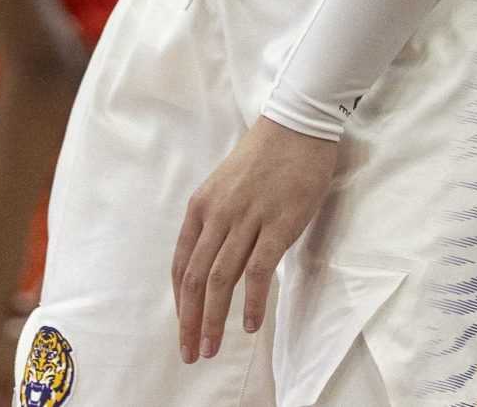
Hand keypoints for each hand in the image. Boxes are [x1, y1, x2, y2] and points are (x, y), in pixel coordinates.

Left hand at [172, 116, 341, 363]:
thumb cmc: (263, 156)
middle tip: (191, 352)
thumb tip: (211, 262)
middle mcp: (217, 215)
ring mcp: (247, 219)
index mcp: (200, 206)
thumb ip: (215, 222)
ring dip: (214, 319)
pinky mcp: (278, 224)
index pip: (181, 264)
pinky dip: (250, 302)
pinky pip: (257, 271)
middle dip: (190, 321)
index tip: (183, 328)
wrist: (296, 125)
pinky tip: (249, 326)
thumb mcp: (225, 186)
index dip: (179, 302)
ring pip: (220, 279)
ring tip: (211, 348)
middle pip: (195, 279)